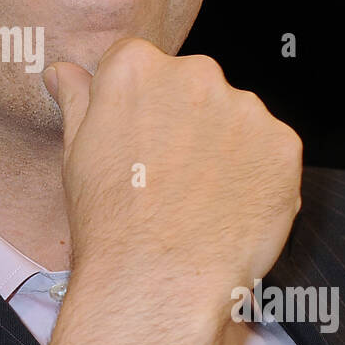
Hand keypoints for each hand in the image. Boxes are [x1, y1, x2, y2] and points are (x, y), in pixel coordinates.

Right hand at [43, 38, 302, 344]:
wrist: (160, 282)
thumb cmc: (110, 221)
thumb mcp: (77, 153)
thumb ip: (77, 100)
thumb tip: (62, 71)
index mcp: (137, 68)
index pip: (138, 63)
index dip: (136, 105)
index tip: (136, 140)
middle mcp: (195, 74)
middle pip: (191, 85)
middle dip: (183, 119)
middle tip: (168, 175)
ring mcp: (245, 108)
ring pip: (234, 117)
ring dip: (223, 145)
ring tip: (201, 198)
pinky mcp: (283, 144)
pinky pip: (269, 150)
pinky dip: (256, 174)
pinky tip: (230, 208)